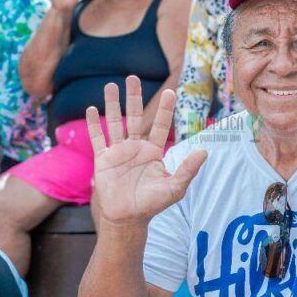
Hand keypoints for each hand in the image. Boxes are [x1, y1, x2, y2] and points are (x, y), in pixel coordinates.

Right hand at [87, 76, 206, 224]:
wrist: (128, 218)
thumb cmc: (153, 204)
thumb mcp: (175, 187)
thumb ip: (188, 169)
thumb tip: (204, 151)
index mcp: (153, 151)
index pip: (159, 125)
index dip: (165, 109)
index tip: (170, 91)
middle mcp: (136, 147)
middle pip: (135, 117)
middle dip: (134, 97)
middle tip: (133, 77)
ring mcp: (118, 152)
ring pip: (115, 122)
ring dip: (113, 104)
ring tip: (111, 85)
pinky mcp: (103, 160)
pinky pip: (97, 139)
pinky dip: (94, 125)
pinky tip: (91, 109)